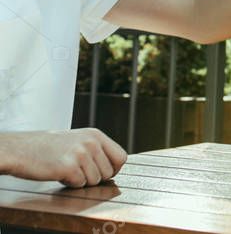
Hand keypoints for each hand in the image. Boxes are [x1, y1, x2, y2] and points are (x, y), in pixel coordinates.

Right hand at [0, 129, 126, 186]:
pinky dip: (70, 183)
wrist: (21, 149)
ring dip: (81, 180)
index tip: (101, 172)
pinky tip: (59, 173)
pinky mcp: (69, 166)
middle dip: (94, 177)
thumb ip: (97, 148)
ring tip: (65, 169)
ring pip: (95, 180)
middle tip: (76, 170)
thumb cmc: (48, 147)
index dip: (113, 169)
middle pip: (108, 172)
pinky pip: (80, 184)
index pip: (121, 157)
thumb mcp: (78, 140)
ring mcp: (81, 153)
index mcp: (96, 135)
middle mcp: (91, 142)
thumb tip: (117, 166)